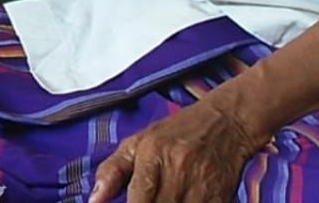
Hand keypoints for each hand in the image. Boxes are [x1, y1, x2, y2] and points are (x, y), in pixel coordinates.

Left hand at [90, 95, 261, 202]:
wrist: (225, 123)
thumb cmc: (174, 134)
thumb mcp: (137, 143)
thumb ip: (111, 171)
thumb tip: (93, 200)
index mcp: (152, 154)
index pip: (137, 199)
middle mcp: (177, 170)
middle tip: (145, 200)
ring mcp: (202, 186)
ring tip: (162, 199)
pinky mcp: (221, 198)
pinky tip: (180, 201)